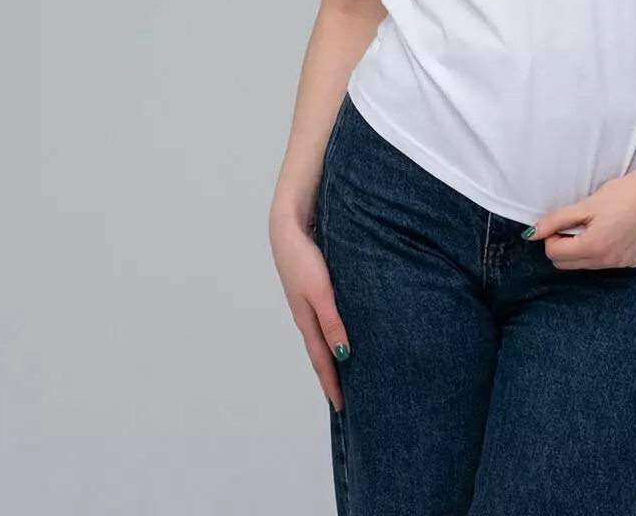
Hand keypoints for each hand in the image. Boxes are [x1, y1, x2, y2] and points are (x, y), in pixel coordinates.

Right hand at [268, 213, 352, 412]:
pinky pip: (326, 318)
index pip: (322, 360)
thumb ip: (332, 321)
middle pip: (322, 352)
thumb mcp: (320, 291)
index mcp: (307, 320)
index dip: (332, 384)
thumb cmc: (304, 257)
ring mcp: (308, 302)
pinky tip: (344, 332)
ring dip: (334, 355)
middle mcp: (307, 315)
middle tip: (347, 399)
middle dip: (333, 376)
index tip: (343, 408)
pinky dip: (334, 333)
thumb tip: (343, 354)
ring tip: (347, 372)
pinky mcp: (313, 288)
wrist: (287, 226)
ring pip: (324, 335)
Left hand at [524, 167, 635, 269]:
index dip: (552, 235)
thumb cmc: (623, 193)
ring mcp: (622, 264)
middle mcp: (608, 262)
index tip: (562, 220)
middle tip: (576, 222)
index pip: (554, 254)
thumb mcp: (586, 204)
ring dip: (583, 247)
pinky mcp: (634, 261)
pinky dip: (602, 249)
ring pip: (587, 264)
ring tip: (596, 223)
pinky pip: (607, 262)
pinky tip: (613, 229)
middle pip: (568, 264)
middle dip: (564, 244)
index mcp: (594, 247)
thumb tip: (531, 234)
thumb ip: (556, 220)